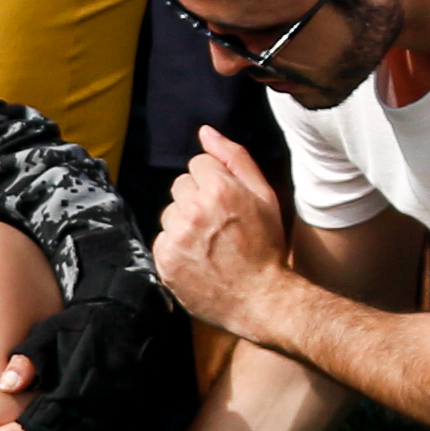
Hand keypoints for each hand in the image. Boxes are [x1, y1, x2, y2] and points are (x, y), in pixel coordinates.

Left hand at [153, 128, 290, 329]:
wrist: (261, 298)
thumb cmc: (266, 245)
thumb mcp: (264, 196)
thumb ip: (234, 159)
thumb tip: (205, 131)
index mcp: (220, 189)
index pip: (198, 163)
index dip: (215, 181)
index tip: (228, 202)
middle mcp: (193, 210)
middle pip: (180, 185)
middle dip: (197, 198)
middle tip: (221, 224)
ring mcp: (176, 236)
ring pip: (170, 212)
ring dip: (185, 222)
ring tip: (211, 243)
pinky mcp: (164, 259)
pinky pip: (162, 238)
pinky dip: (177, 246)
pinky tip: (199, 258)